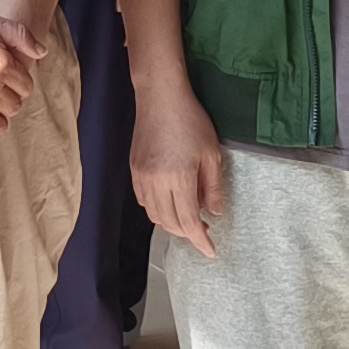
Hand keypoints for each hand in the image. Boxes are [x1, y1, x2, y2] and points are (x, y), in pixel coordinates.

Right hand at [130, 76, 226, 258]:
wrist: (160, 97)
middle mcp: (156, 182)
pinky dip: (157, 209)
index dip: (200, 241)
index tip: (210, 251)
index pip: (188, 222)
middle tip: (203, 230)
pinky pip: (144, 202)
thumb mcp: (212, 153)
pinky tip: (170, 201)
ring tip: (188, 216)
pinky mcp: (134, 170)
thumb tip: (213, 212)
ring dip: (172, 223)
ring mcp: (142, 177)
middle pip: (170, 223)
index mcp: (179, 178)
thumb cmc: (190, 120)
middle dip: (187, 233)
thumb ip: (213, 187)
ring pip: (155, 215)